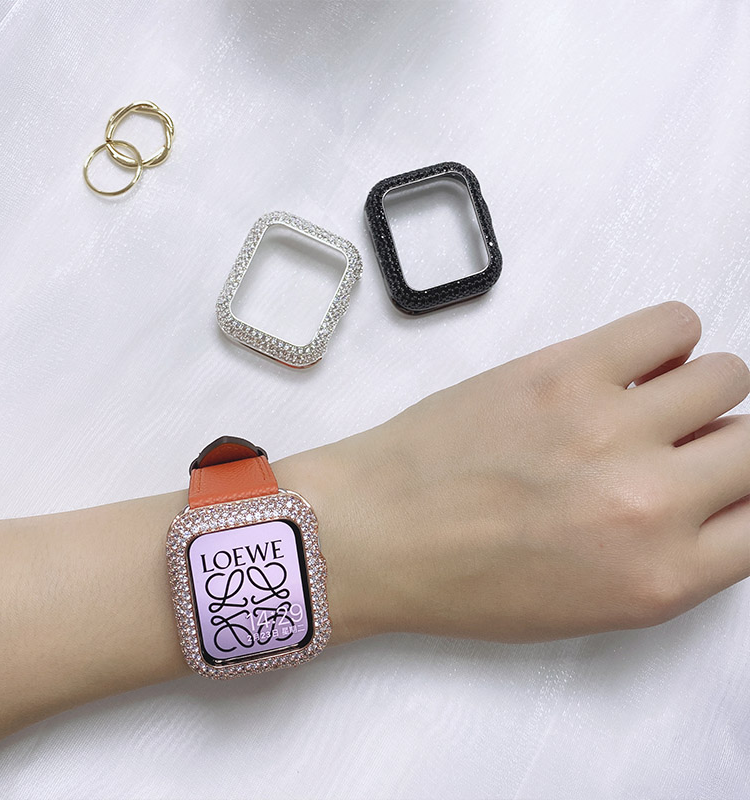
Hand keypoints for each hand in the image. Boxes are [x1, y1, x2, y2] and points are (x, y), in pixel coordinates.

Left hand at [278, 302, 749, 642]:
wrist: (378, 530)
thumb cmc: (465, 577)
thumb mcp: (589, 604)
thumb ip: (671, 556)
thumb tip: (719, 492)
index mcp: (660, 577)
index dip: (742, 493)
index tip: (721, 479)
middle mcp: (649, 501)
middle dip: (720, 445)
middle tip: (672, 446)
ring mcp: (609, 425)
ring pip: (725, 376)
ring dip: (693, 391)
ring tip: (642, 403)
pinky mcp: (566, 368)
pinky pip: (672, 323)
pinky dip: (665, 339)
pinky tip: (626, 365)